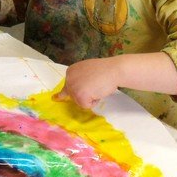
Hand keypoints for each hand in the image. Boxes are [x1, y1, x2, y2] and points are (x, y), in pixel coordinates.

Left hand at [55, 52, 176, 108]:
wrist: (121, 69)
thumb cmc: (111, 72)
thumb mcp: (91, 76)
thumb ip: (77, 85)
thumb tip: (55, 98)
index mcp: (72, 70)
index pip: (71, 91)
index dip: (86, 91)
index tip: (97, 85)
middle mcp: (70, 75)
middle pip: (75, 99)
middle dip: (89, 96)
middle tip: (101, 87)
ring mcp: (74, 84)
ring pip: (81, 104)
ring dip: (93, 100)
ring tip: (103, 88)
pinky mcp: (81, 92)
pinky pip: (86, 107)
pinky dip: (95, 103)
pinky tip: (103, 91)